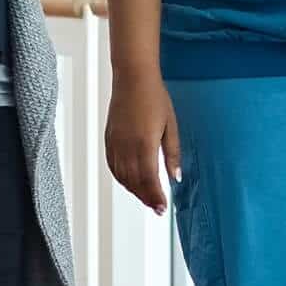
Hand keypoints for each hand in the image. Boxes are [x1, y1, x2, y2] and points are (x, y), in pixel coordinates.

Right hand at [106, 70, 179, 213]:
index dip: (155, 196)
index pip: (149, 179)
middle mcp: (127, 146)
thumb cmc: (154, 98)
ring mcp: (116, 142)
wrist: (133, 78)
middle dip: (145, 197)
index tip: (162, 207)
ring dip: (133, 190)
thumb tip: (176, 176)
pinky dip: (120, 177)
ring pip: (122, 176)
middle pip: (134, 181)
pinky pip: (112, 165)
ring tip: (145, 197)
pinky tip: (128, 181)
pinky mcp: (109, 138)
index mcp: (144, 144)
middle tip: (156, 207)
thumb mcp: (171, 126)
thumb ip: (172, 154)